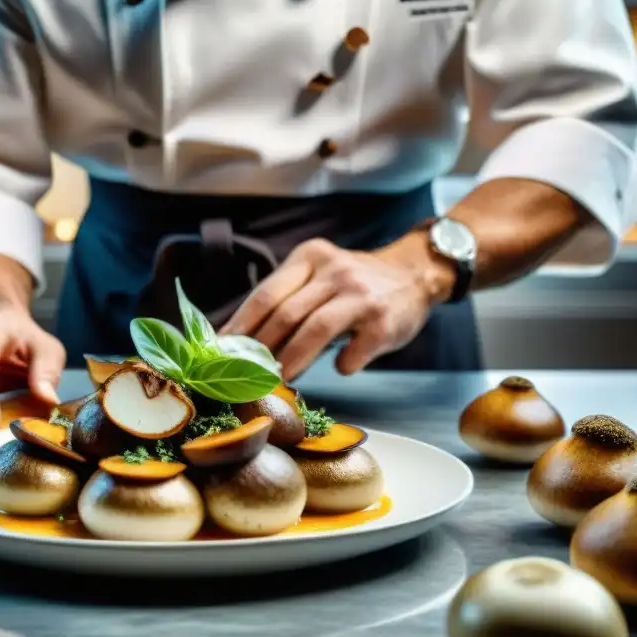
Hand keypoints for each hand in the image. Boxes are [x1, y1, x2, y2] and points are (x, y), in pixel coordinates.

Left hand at [221, 235, 451, 380]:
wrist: (414, 274)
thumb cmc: (353, 284)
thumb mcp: (318, 275)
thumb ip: (285, 300)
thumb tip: (238, 341)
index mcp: (309, 257)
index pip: (266, 294)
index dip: (241, 326)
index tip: (222, 351)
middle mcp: (334, 271)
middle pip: (286, 313)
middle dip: (261, 348)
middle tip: (246, 374)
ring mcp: (360, 295)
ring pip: (315, 329)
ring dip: (292, 359)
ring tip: (278, 379)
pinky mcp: (383, 320)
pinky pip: (355, 350)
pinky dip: (343, 363)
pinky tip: (340, 368)